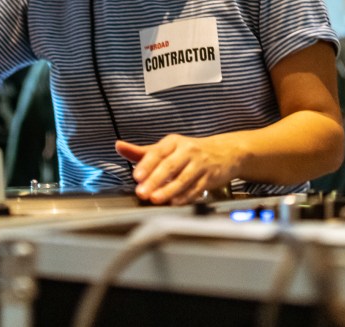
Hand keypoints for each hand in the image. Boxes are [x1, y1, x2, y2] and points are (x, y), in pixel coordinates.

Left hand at [115, 134, 233, 204]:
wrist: (225, 152)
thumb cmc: (190, 151)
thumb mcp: (167, 148)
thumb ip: (142, 151)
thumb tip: (119, 146)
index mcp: (174, 142)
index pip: (158, 152)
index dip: (147, 164)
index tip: (137, 175)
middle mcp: (187, 150)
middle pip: (169, 165)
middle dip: (155, 180)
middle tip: (142, 192)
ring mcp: (200, 164)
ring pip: (183, 178)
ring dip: (168, 190)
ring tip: (156, 199)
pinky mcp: (209, 177)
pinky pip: (196, 188)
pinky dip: (185, 196)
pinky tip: (175, 202)